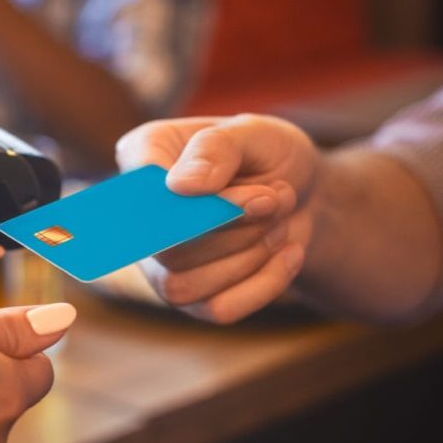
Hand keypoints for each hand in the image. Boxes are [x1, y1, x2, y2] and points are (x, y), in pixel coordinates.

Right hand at [116, 115, 320, 322]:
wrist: (304, 197)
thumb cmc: (267, 156)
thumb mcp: (255, 133)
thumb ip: (217, 148)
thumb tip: (181, 187)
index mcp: (142, 157)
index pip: (137, 191)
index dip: (186, 201)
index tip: (243, 185)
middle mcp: (139, 216)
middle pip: (165, 248)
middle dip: (234, 227)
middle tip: (276, 198)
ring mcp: (159, 264)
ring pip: (183, 286)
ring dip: (249, 254)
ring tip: (279, 220)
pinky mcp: (192, 298)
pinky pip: (218, 308)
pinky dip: (265, 282)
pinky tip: (289, 252)